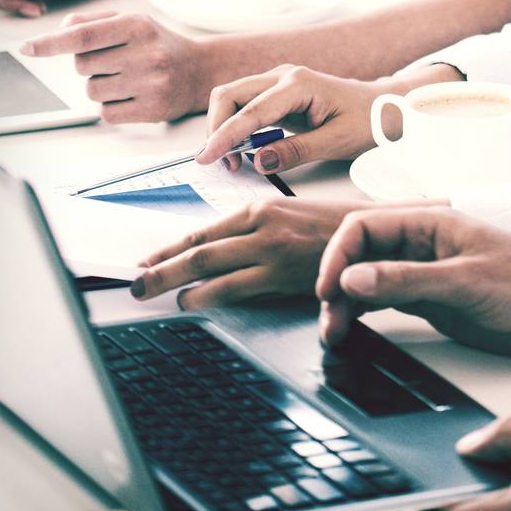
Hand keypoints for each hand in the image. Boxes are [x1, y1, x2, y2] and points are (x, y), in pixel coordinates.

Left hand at [20, 9, 210, 121]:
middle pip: (82, 65)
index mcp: (137, 26)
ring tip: (126, 77)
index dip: (52, 42)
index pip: (84, 36)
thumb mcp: (133, 22)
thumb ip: (95, 21)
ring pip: (92, 91)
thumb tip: (62, 28)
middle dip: (89, 64)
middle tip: (114, 60)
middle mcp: (145, 53)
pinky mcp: (151, 110)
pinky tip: (132, 94)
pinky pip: (106, 113)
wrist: (200, 70)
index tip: (29, 48)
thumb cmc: (159, 44)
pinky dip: (112, 105)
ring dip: (100, 86)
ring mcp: (150, 83)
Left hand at [130, 198, 351, 309]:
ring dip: (176, 284)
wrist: (373, 236)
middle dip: (161, 268)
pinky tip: (192, 302)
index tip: (148, 257)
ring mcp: (271, 253)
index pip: (204, 230)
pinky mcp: (283, 277)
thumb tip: (218, 244)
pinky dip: (208, 297)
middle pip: (199, 250)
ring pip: (210, 270)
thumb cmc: (332, 228)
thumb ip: (255, 227)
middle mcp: (262, 227)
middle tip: (137, 282)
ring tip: (155, 294)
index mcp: (260, 208)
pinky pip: (235, 290)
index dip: (171, 247)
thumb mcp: (289, 214)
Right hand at [196, 65, 379, 173]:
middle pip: (230, 94)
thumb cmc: (368, 121)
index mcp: (299, 84)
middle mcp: (285, 75)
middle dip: (216, 128)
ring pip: (233, 97)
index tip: (207, 158)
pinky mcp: (278, 92)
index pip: (251, 111)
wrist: (384, 106)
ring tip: (233, 161)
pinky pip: (246, 105)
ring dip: (224, 127)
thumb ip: (297, 152)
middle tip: (222, 164)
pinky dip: (236, 126)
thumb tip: (258, 161)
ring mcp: (280, 80)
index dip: (225, 136)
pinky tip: (243, 150)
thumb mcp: (337, 142)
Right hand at [316, 207, 510, 357]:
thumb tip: (353, 279)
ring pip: (369, 281)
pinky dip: (364, 315)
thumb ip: (407, 280)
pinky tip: (352, 331)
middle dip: (337, 283)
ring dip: (346, 304)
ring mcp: (426, 274)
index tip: (328, 289)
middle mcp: (423, 246)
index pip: (365, 227)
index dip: (338, 255)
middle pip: (361, 255)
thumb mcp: (464, 282)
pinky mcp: (433, 302)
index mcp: (430, 224)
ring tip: (334, 334)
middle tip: (328, 322)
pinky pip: (387, 302)